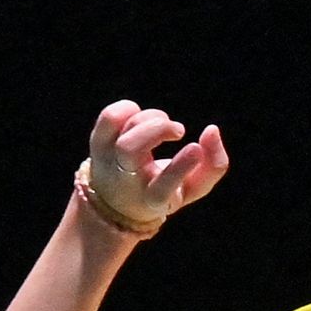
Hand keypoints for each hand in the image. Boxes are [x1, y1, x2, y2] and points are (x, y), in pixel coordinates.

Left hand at [82, 100, 228, 230]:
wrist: (116, 201)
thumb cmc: (163, 190)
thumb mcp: (191, 188)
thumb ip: (213, 166)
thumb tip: (212, 130)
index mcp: (152, 199)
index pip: (162, 186)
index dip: (180, 167)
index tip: (195, 148)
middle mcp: (126, 180)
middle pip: (130, 148)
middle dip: (156, 129)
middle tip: (178, 131)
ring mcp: (108, 160)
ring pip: (122, 129)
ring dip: (150, 119)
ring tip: (164, 125)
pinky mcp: (98, 142)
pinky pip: (110, 117)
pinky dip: (130, 108)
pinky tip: (141, 118)